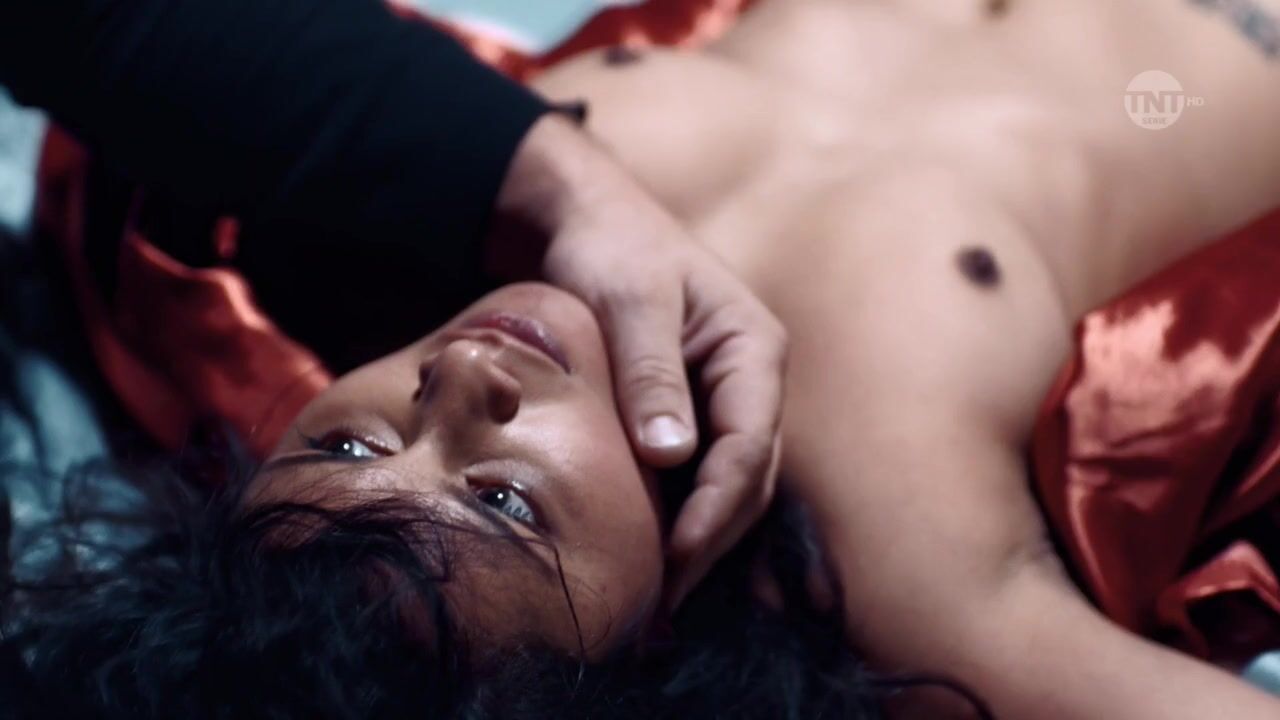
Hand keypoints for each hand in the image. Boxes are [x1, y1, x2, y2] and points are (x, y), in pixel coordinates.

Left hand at [492, 115, 787, 607]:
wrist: (580, 219)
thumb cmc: (609, 245)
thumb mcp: (628, 299)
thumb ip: (651, 372)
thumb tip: (672, 455)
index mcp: (753, 348)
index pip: (751, 444)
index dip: (718, 507)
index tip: (678, 556)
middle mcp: (748, 381)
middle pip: (747, 476)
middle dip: (711, 539)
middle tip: (662, 600)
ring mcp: (720, 399)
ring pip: (724, 483)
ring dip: (698, 537)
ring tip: (656, 593)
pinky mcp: (686, 412)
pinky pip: (694, 474)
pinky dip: (675, 513)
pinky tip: (646, 549)